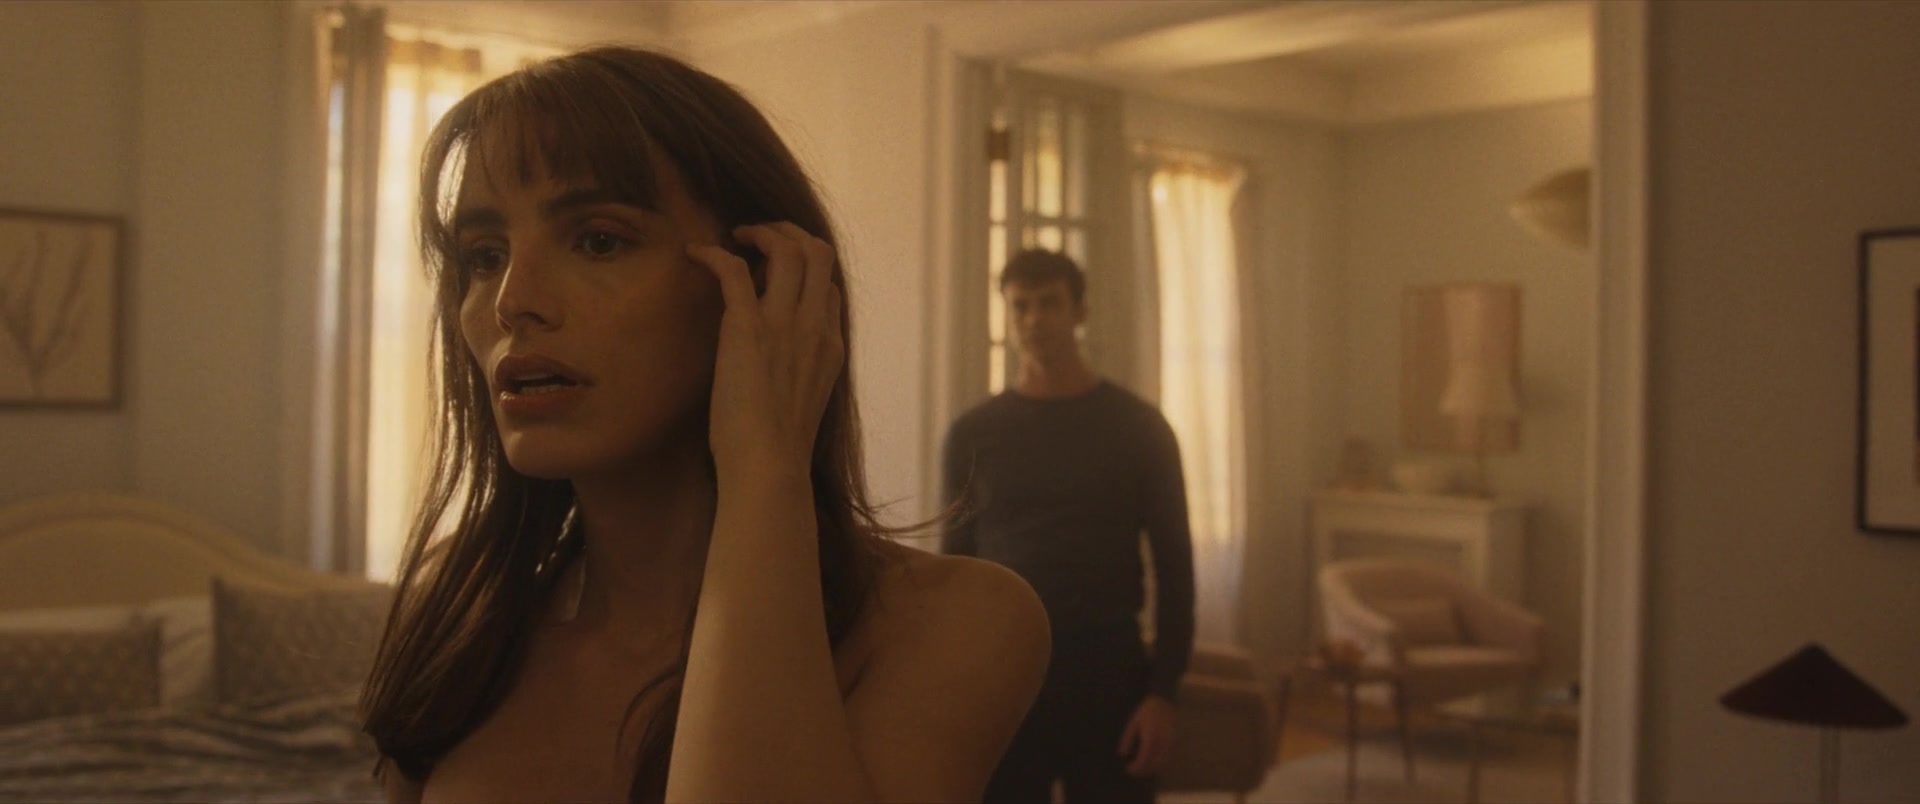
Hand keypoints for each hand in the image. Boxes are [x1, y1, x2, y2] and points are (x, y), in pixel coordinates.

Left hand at [687, 223, 842, 483]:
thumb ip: (799, 370)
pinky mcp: (748, 328)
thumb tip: (772, 359)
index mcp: (830, 346)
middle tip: (759, 237)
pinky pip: (734, 270)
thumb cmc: (777, 449)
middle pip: (819, 253)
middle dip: (790, 233)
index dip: (804, 269)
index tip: (775, 272)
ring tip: (735, 236)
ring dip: (760, 232)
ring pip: (788, 249)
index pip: (829, 287)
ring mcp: (785, 324)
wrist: (769, 467)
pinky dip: (714, 253)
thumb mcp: (804, 401)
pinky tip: (695, 253)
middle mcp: (814, 326)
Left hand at [1117, 694, 1176, 776]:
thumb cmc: (1146, 711)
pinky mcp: (1173, 742)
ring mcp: (1169, 743)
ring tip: (1141, 768)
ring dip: (1151, 768)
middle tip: (1134, 770)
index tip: (1128, 769)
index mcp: (1150, 737)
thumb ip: (1128, 739)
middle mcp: (1161, 743)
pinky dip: (1158, 763)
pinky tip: (1150, 761)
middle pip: (1153, 764)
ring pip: (1161, 763)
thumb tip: (1122, 754)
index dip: (1136, 767)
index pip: (1143, 759)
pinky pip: (1166, 758)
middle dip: (1143, 770)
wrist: (1164, 701)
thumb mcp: (1133, 723)